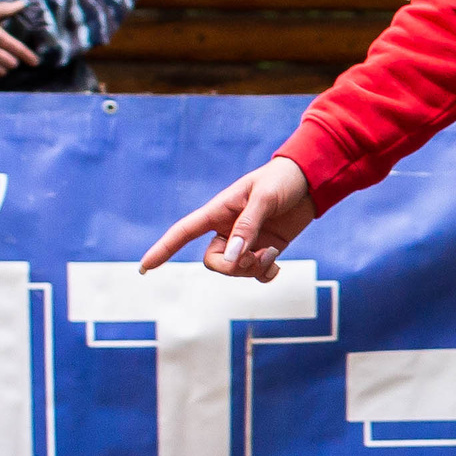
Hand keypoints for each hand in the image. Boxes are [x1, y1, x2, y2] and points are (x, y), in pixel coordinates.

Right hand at [139, 157, 317, 281]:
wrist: (310, 182)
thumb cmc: (282, 181)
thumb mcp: (264, 199)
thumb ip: (248, 227)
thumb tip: (233, 258)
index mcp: (218, 211)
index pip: (183, 232)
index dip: (163, 249)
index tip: (145, 267)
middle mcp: (227, 228)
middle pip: (214, 261)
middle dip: (232, 267)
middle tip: (256, 257)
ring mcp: (246, 240)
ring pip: (236, 269)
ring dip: (253, 269)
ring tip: (272, 254)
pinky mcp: (265, 248)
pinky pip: (256, 273)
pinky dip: (265, 274)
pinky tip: (276, 266)